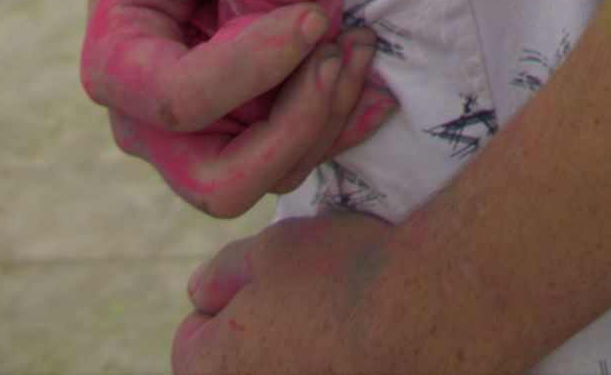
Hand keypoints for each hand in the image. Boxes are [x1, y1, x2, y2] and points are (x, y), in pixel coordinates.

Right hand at [82, 0, 392, 216]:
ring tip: (360, 40)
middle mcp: (146, 122)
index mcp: (115, 65)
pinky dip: (339, 124)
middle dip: (295, 128)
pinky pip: (293, 154)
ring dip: (326, 118)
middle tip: (340, 51)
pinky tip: (378, 85)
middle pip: (221, 183)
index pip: (183, 101)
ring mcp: (193, 136)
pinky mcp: (236, 130)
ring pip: (269, 175)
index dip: (256, 67)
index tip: (314, 14)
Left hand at [172, 213, 393, 374]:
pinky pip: (316, 373)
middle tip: (303, 306)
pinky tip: (353, 355)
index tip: (274, 283)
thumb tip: (198, 292)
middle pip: (233, 365)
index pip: (192, 335)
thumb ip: (219, 273)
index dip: (229, 299)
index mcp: (207, 371)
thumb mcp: (268, 248)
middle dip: (254, 341)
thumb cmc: (336, 275)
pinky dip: (327, 368)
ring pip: (277, 370)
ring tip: (331, 330)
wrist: (418, 314)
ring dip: (290, 361)